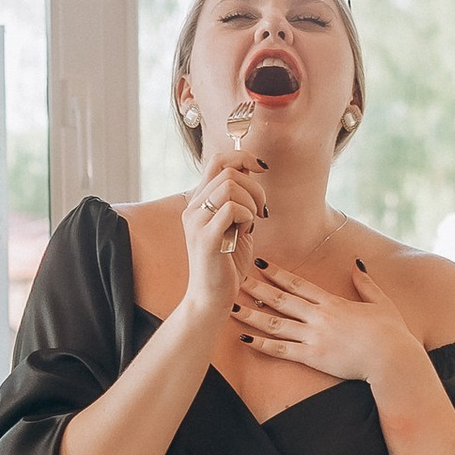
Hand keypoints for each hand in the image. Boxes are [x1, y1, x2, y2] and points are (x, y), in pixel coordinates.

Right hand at [177, 161, 267, 330]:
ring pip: (231, 185)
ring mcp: (196, 222)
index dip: (242, 156)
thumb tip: (251, 171)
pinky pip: (233, 209)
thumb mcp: (235, 225)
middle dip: (255, 187)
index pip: (217, 160)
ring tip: (251, 224)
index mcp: (198, 203)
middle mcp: (193, 208)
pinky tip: (245, 233)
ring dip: (252, 202)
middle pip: (228, 170)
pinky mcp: (206, 237)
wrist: (211, 299)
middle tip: (261, 212)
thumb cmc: (226, 264)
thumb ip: (239, 199)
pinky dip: (247, 217)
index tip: (261, 169)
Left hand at [234, 252, 422, 392]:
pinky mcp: (313, 357)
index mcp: (333, 302)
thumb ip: (366, 283)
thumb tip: (356, 264)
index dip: (277, 273)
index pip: (298, 284)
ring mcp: (314, 336)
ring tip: (231, 307)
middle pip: (281, 299)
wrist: (393, 358)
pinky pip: (282, 349)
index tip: (260, 264)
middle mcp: (319, 316)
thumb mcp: (381, 302)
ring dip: (251, 314)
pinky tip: (245, 338)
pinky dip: (262, 344)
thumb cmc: (392, 332)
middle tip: (235, 279)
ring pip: (275, 323)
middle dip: (256, 288)